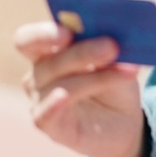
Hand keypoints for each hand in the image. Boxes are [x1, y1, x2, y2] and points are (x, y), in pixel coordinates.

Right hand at [15, 22, 147, 156]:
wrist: (124, 121)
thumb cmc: (114, 81)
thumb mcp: (116, 60)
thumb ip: (108, 45)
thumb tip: (114, 34)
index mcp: (48, 49)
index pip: (28, 39)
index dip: (44, 34)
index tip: (68, 31)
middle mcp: (39, 74)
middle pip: (50, 60)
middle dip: (82, 52)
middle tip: (112, 46)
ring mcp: (41, 100)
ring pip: (59, 85)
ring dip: (94, 78)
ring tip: (126, 72)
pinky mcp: (49, 125)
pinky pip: (44, 115)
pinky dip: (53, 104)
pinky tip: (63, 96)